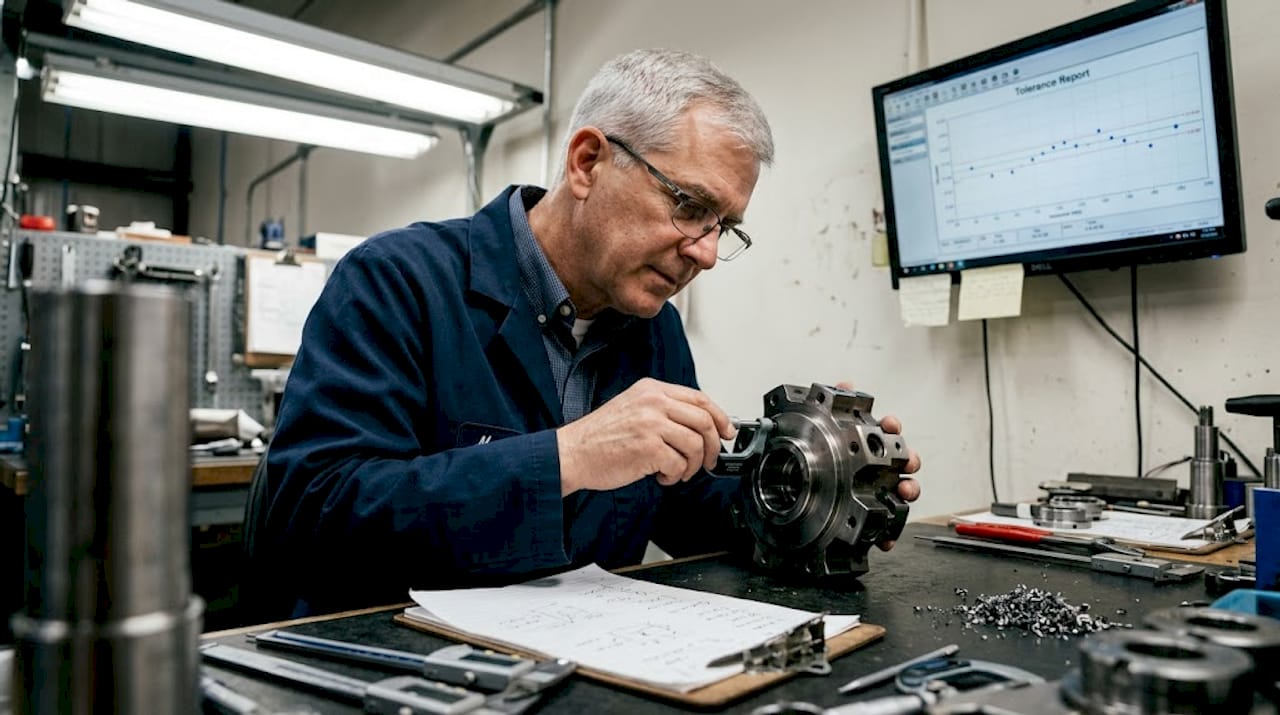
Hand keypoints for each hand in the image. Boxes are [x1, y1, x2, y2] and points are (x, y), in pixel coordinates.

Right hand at [557, 378, 734, 494]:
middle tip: (709, 461)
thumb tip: (699, 425)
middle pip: (704, 421)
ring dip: (693, 466)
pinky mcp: (648, 448)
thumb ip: (664, 410)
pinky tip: (661, 476)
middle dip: (713, 446)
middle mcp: (654, 403)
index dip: (719, 417)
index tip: (727, 432)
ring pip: (696, 445)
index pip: (700, 398)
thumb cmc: (599, 437)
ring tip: (678, 472)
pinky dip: (675, 476)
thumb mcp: (633, 408)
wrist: (573, 453)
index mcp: (652, 390)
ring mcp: (651, 424)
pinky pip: (679, 464)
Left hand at [834, 381, 920, 550]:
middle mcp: (879, 468)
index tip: (891, 423)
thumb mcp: (823, 429)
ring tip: (902, 494)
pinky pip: (885, 528)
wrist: (799, 492)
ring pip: (902, 492)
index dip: (892, 426)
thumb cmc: (821, 460)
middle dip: (910, 462)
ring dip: (906, 493)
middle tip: (907, 463)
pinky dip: (888, 535)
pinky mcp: (872, 518)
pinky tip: (884, 540)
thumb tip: (845, 384)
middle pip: (905, 462)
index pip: (888, 431)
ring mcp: (878, 491)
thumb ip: (836, 405)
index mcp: (868, 445)